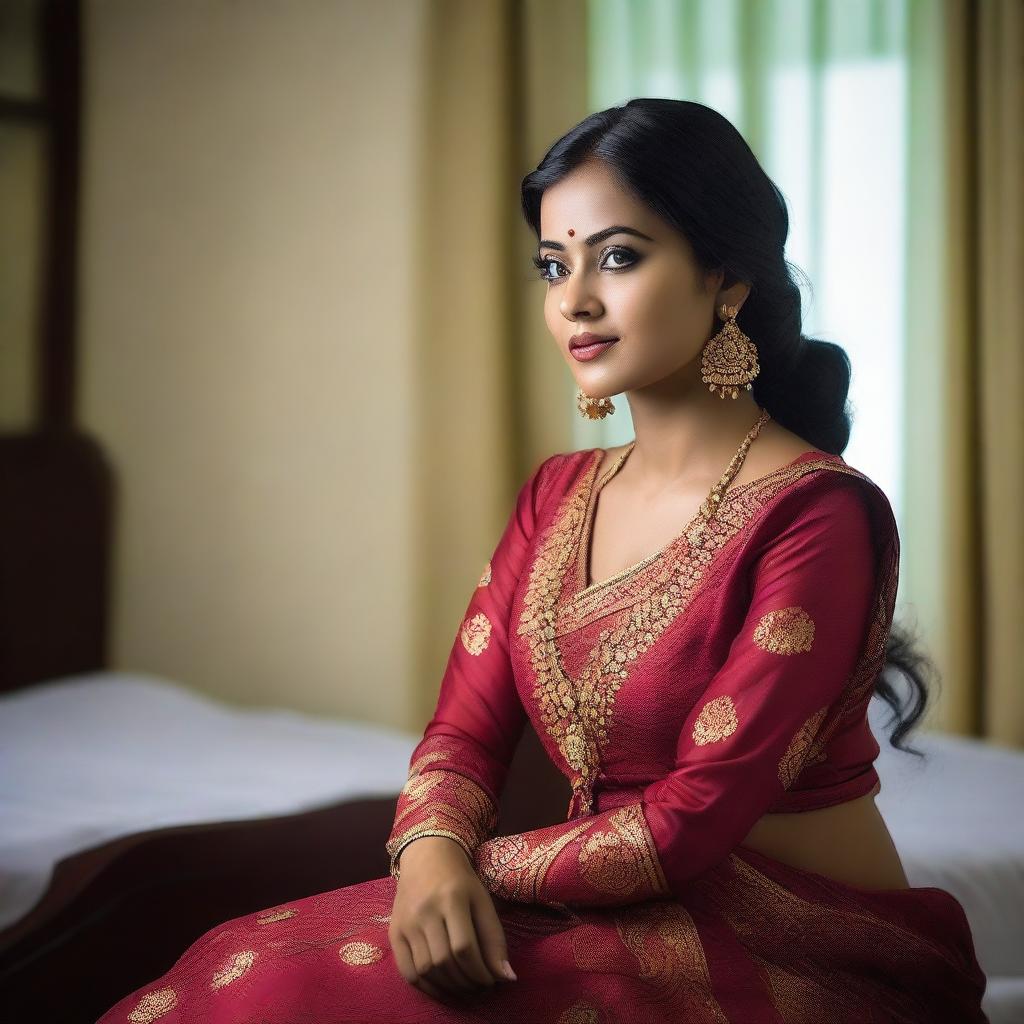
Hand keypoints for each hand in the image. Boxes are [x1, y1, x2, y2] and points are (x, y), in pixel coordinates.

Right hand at [388, 836, 518, 999]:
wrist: (426, 857)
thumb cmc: (459, 880)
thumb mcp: (482, 900)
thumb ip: (494, 938)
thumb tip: (506, 977)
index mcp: (451, 897)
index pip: (464, 947)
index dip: (480, 972)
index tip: (492, 981)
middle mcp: (424, 910)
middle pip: (444, 961)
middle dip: (466, 982)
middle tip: (479, 987)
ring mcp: (406, 922)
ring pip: (426, 969)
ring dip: (449, 987)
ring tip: (465, 988)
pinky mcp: (394, 932)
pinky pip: (407, 971)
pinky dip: (426, 987)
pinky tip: (443, 988)